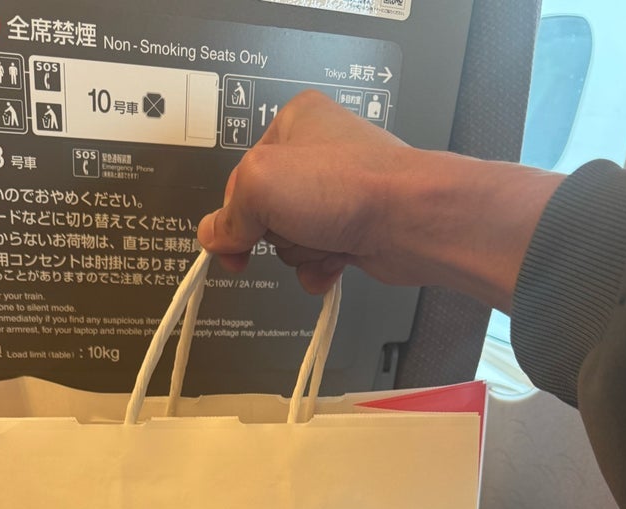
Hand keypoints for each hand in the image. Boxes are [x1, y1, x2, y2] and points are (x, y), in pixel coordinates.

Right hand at [198, 90, 562, 309]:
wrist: (412, 221)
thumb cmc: (345, 187)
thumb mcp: (260, 185)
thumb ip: (227, 214)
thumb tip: (214, 237)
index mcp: (293, 124)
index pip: (239, 178)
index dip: (235, 214)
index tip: (234, 241)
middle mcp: (316, 154)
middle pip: (263, 212)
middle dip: (276, 232)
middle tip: (297, 226)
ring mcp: (337, 194)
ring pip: (288, 239)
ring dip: (301, 251)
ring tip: (327, 239)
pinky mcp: (354, 229)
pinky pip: (316, 258)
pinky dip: (320, 267)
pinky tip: (337, 261)